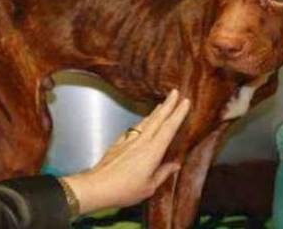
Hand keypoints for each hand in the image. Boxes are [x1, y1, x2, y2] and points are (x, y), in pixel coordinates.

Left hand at [62, 89, 189, 213]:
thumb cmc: (124, 190)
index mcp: (152, 152)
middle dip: (168, 104)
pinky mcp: (119, 142)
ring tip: (163, 104)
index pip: (169, 128)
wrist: (97, 186)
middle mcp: (142, 142)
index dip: (178, 114)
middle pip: (158, 119)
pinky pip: (135, 128)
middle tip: (175, 92)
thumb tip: (175, 164)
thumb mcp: (149, 187)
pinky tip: (144, 122)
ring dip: (156, 112)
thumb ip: (163, 173)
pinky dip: (143, 122)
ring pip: (146, 122)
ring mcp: (129, 140)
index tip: (185, 102)